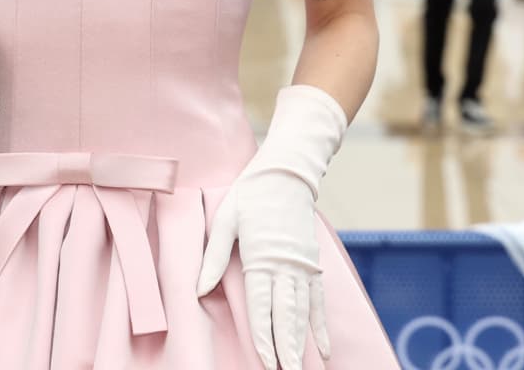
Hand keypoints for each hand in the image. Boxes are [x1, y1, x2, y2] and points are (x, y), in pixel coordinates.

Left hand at [199, 86, 345, 369]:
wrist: (287, 173)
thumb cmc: (251, 194)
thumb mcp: (225, 220)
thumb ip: (214, 257)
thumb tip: (198, 288)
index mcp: (261, 258)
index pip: (262, 306)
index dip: (264, 336)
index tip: (266, 362)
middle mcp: (286, 266)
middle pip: (287, 316)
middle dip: (287, 348)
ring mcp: (303, 267)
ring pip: (304, 313)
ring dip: (303, 342)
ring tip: (302, 367)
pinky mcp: (313, 263)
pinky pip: (319, 300)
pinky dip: (321, 325)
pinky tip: (324, 347)